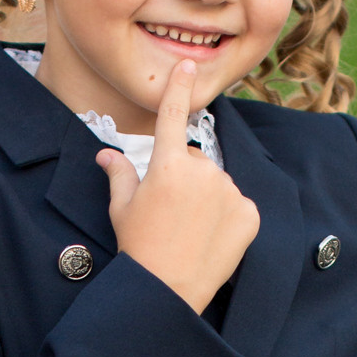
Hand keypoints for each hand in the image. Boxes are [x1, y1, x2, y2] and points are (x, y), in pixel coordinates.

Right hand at [97, 66, 258, 314]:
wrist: (168, 292)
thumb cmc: (139, 249)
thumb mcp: (121, 209)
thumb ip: (119, 174)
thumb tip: (106, 155)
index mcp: (167, 165)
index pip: (172, 114)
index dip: (179, 87)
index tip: (187, 65)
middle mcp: (202, 171)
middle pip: (194, 161)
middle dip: (184, 178)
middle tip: (169, 213)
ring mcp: (229, 192)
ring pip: (217, 183)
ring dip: (207, 198)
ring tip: (190, 230)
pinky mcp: (250, 213)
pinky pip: (238, 204)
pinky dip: (227, 217)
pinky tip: (211, 238)